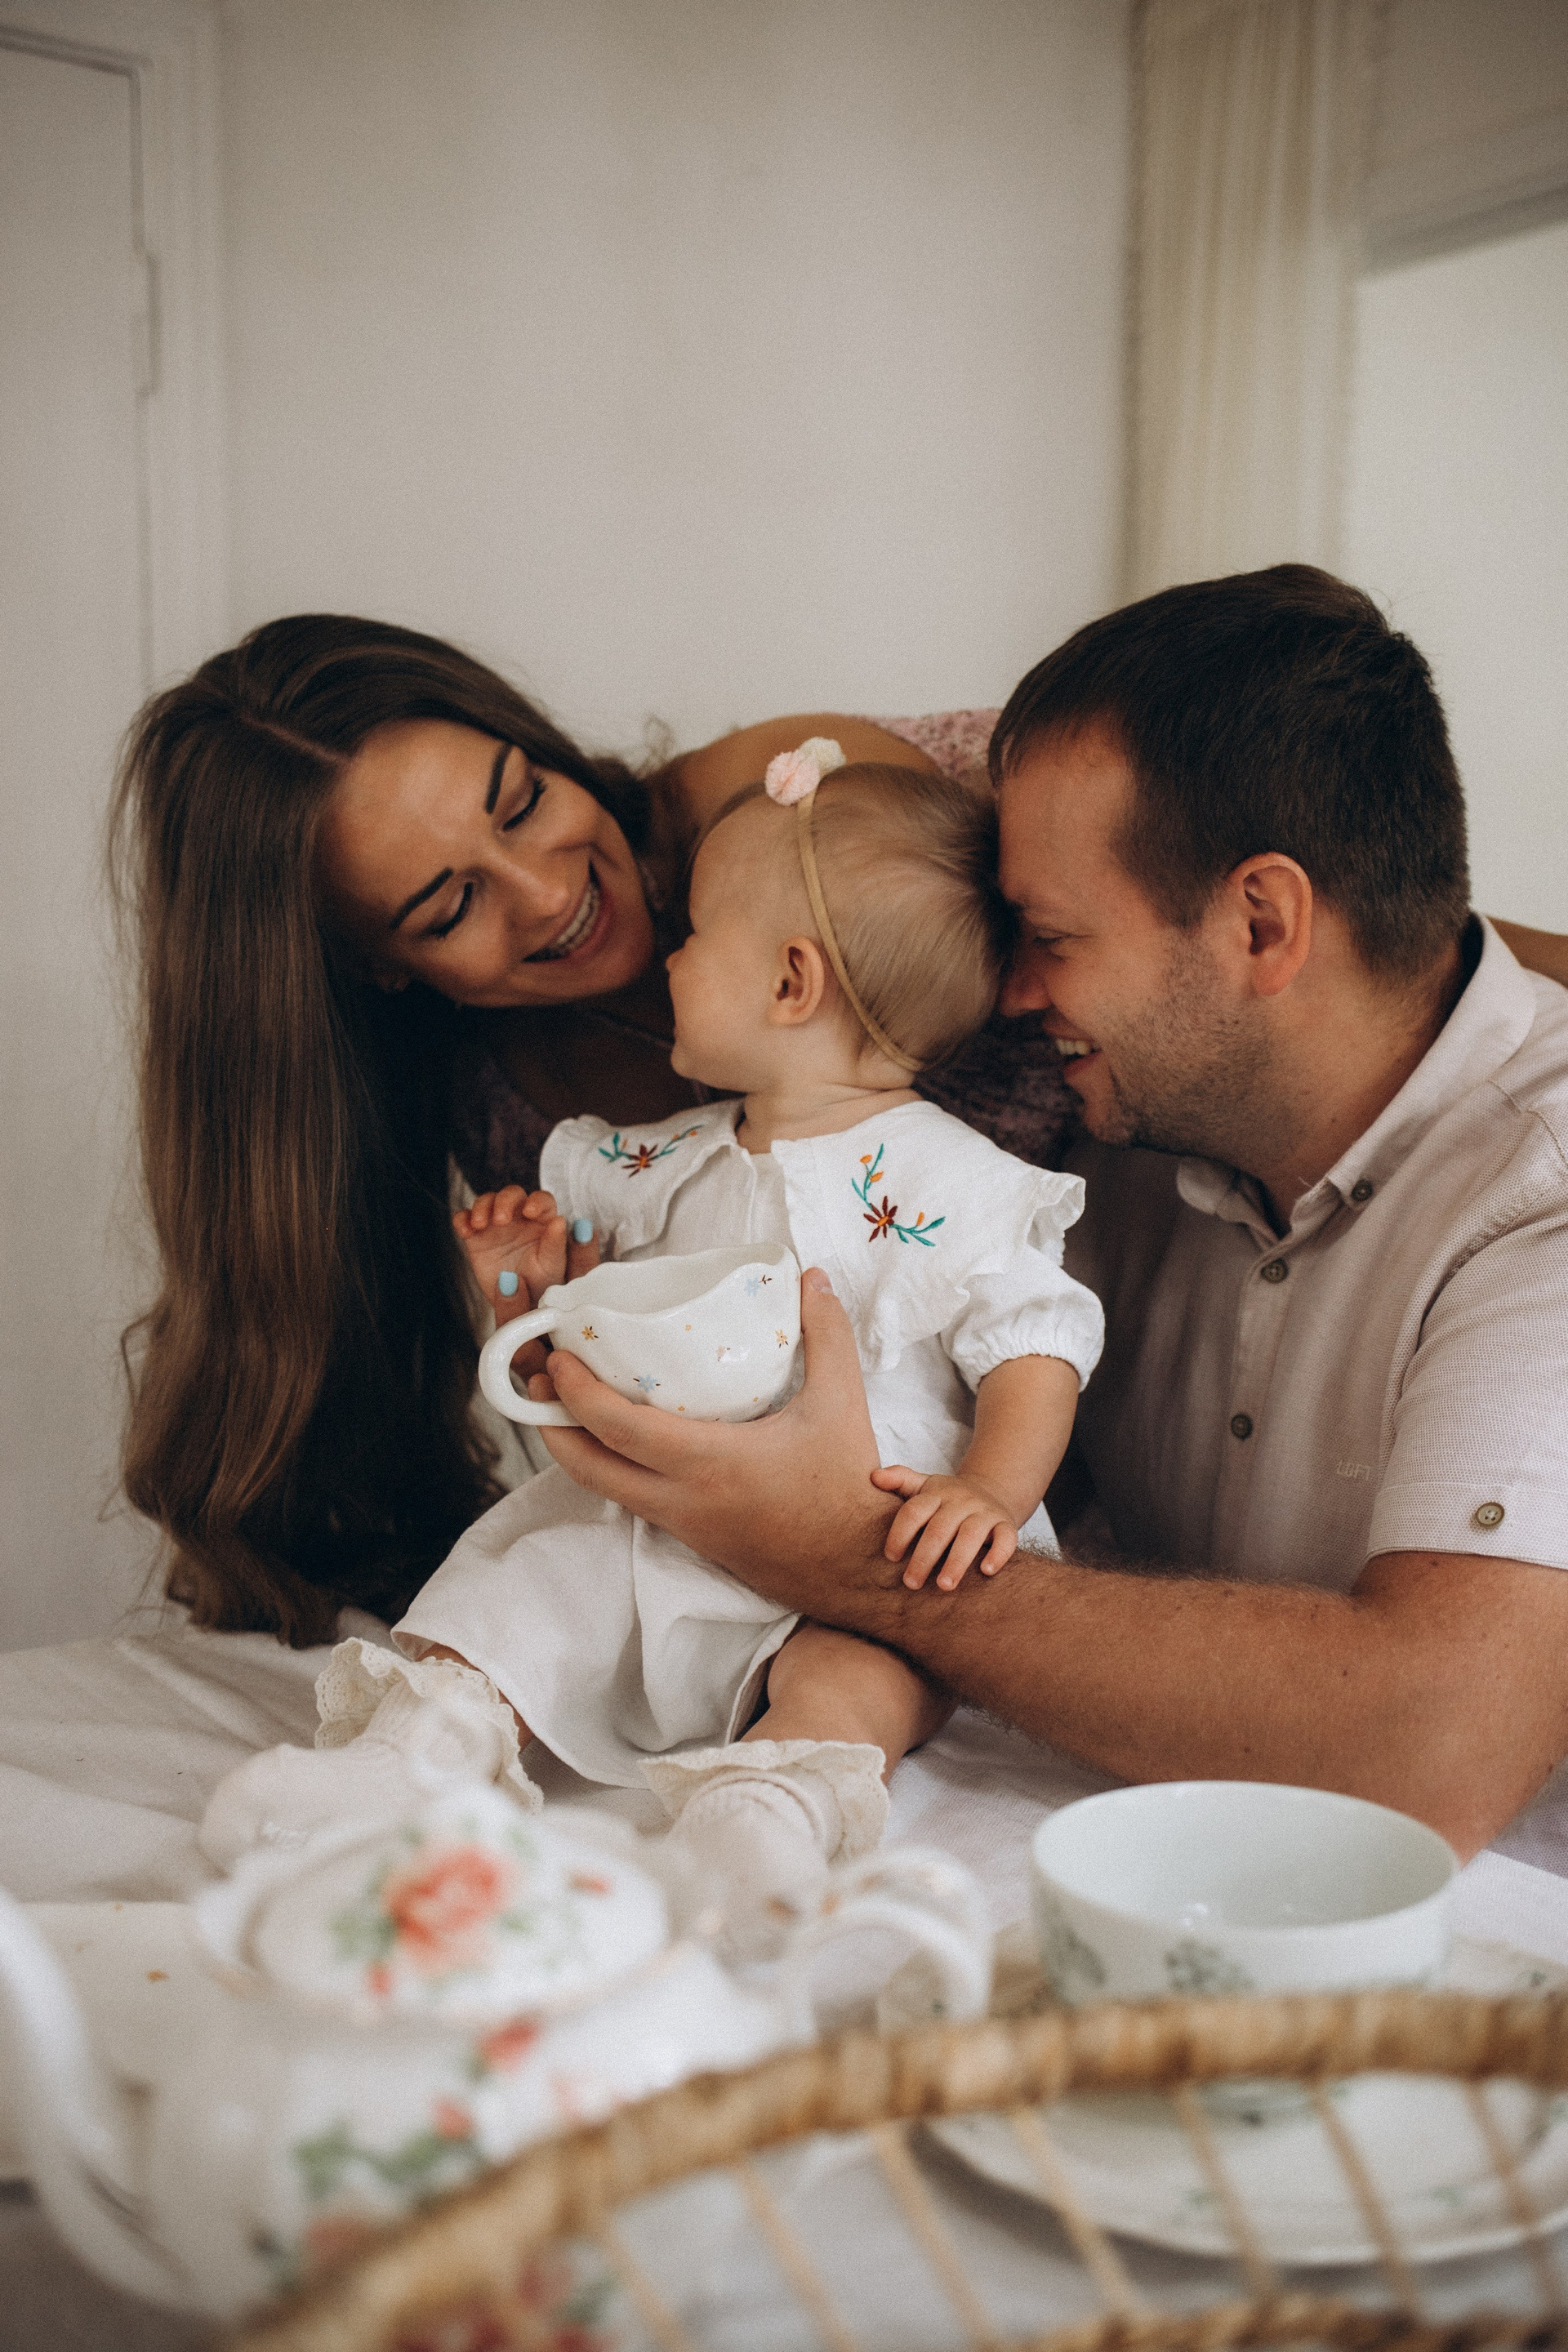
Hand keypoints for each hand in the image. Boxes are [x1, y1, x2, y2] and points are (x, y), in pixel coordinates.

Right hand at [453, 1188, 598, 1317]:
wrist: (516, 1304)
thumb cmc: (541, 1282)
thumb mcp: (551, 1266)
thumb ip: (555, 1245)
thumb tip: (560, 1221)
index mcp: (542, 1221)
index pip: (541, 1199)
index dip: (536, 1201)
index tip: (530, 1211)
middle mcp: (519, 1217)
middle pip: (511, 1194)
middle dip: (504, 1201)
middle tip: (500, 1219)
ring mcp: (495, 1224)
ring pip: (487, 1201)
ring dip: (482, 1207)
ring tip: (480, 1224)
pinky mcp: (476, 1235)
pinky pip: (465, 1218)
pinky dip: (462, 1219)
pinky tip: (465, 1231)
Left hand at [530, 1270, 903, 1622]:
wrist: (856, 1566)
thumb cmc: (845, 1484)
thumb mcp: (842, 1401)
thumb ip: (826, 1335)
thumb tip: (812, 1279)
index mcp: (709, 1461)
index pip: (619, 1429)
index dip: (577, 1394)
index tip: (559, 1359)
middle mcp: (682, 1498)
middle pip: (588, 1469)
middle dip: (551, 1425)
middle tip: (541, 1381)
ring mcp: (682, 1524)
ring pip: (605, 1489)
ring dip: (577, 1449)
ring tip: (567, 1405)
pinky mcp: (691, 1537)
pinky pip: (633, 1500)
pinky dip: (612, 1467)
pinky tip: (621, 1438)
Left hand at [870, 1466, 1020, 1589]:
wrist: (991, 1494)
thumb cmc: (947, 1500)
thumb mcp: (923, 1486)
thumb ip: (899, 1480)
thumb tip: (873, 1476)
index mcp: (936, 1494)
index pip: (914, 1511)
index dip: (900, 1534)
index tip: (890, 1558)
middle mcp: (961, 1501)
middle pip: (940, 1528)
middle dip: (924, 1557)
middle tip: (911, 1583)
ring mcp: (985, 1512)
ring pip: (971, 1536)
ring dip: (957, 1561)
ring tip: (943, 1586)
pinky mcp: (1006, 1525)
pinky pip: (1006, 1538)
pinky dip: (998, 1554)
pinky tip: (986, 1572)